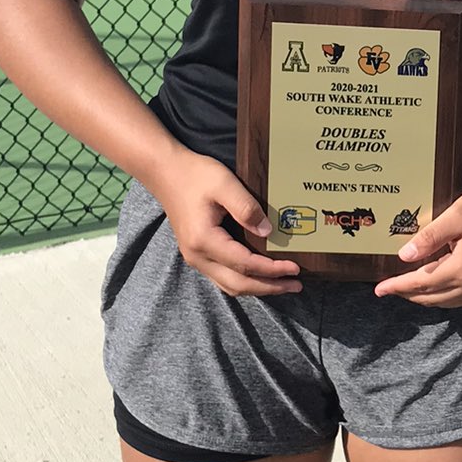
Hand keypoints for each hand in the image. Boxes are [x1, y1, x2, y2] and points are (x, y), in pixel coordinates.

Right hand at [153, 151, 301, 296]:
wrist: (166, 173)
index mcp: (204, 240)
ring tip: (283, 284)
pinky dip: (244, 281)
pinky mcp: (197, 254)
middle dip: (269, 287)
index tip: (295, 268)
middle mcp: (197, 256)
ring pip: (230, 285)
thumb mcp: (224, 184)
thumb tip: (267, 231)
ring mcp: (195, 258)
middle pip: (238, 284)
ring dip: (258, 288)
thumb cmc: (195, 175)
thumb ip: (246, 208)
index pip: (245, 264)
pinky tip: (260, 277)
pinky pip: (223, 278)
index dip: (272, 269)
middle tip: (296, 284)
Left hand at [372, 186, 461, 305]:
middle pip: (432, 298)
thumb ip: (429, 238)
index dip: (398, 286)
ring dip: (425, 296)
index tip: (379, 289)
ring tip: (407, 287)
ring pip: (447, 301)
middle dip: (408, 294)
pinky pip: (461, 299)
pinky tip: (435, 284)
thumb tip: (404, 256)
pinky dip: (443, 295)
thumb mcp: (455, 216)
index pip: (421, 283)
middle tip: (389, 288)